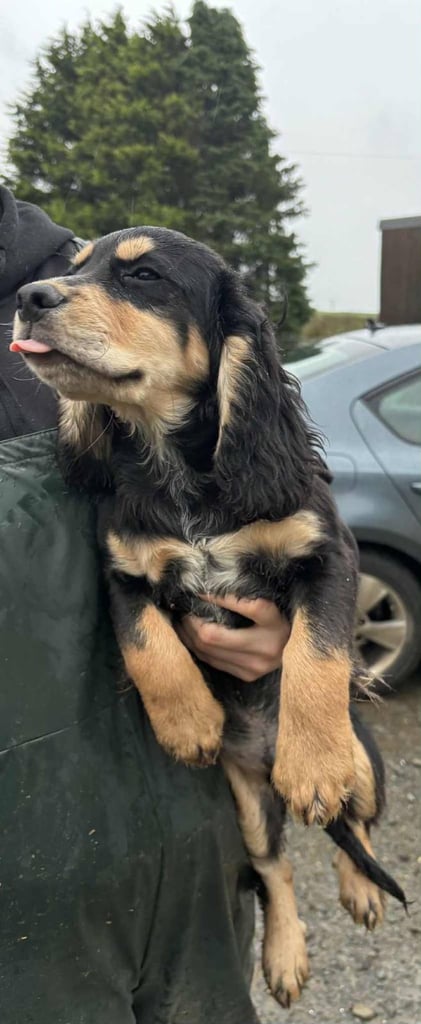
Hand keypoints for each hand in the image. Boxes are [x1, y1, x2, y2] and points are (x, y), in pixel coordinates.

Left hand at [175, 594, 289, 681]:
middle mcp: (266, 648)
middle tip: (182, 607)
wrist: (297, 651)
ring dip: (188, 634)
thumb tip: (212, 587)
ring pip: (207, 651)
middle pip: (213, 636)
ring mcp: (255, 667)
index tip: (200, 590)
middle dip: (191, 620)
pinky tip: (190, 636)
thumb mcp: (272, 603)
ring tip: (181, 620)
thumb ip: (247, 597)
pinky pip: (211, 661)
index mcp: (275, 623)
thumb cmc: (282, 619)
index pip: (246, 607)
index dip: (219, 598)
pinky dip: (196, 648)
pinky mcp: (247, 675)